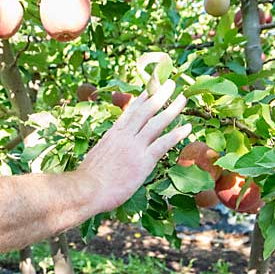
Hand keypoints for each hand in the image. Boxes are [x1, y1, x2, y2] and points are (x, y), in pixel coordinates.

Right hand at [79, 79, 190, 213]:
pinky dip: (176, 135)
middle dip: (159, 95)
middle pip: (145, 111)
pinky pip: (162, 144)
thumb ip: (108, 147)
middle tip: (171, 84)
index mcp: (113, 134)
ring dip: (171, 109)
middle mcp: (124, 136)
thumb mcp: (97, 154)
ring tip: (183, 99)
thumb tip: (111, 149)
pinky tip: (187, 128)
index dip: (142, 99)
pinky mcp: (143, 162)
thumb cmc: (89, 179)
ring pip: (156, 123)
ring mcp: (134, 148)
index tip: (151, 88)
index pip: (130, 111)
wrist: (86, 189)